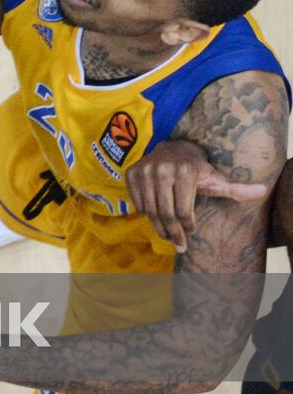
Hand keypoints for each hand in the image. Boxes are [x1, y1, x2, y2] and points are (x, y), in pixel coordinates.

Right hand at [126, 138, 268, 252]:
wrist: (172, 148)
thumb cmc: (198, 170)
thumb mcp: (217, 179)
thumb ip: (237, 188)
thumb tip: (263, 191)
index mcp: (185, 171)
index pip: (183, 210)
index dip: (188, 226)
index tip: (191, 231)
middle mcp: (162, 168)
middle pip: (165, 213)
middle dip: (173, 233)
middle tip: (178, 245)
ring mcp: (144, 170)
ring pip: (150, 210)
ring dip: (158, 227)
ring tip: (167, 235)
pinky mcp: (131, 172)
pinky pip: (137, 202)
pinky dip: (146, 213)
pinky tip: (155, 215)